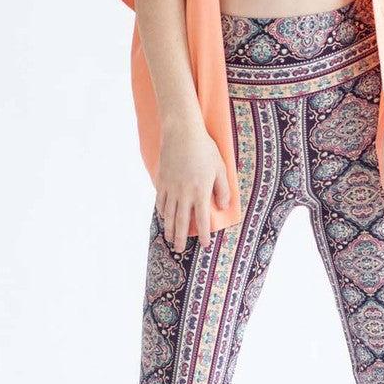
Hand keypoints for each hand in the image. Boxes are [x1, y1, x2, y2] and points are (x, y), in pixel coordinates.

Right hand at [155, 118, 230, 251]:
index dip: (204, 235)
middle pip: (181, 222)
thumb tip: (223, 207)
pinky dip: (162, 213)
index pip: (202, 220)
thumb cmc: (205, 149)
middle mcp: (184, 194)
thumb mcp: (220, 169)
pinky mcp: (162, 181)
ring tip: (170, 239)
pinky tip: (164, 218)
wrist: (182, 133)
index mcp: (200, 192)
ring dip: (169, 229)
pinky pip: (160, 202)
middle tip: (180, 250)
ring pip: (169, 215)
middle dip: (181, 238)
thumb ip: (222, 189)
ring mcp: (171, 188)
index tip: (205, 245)